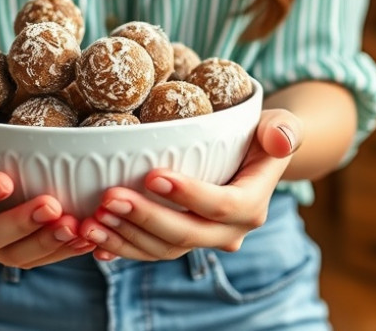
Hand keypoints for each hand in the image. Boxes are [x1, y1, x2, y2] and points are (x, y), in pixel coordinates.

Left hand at [79, 109, 301, 260]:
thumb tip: (281, 139)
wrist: (251, 157)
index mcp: (252, 205)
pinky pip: (147, 251)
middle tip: (110, 197)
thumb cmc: (262, 134)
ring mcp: (200, 240)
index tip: (153, 174)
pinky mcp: (176, 241)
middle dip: (145, 218)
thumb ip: (284, 129)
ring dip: (125, 236)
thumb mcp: (280, 123)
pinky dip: (119, 247)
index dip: (189, 195)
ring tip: (92, 218)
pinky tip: (91, 240)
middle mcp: (228, 232)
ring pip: (162, 249)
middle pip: (186, 234)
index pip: (222, 206)